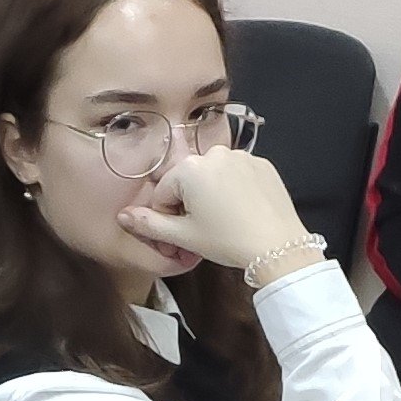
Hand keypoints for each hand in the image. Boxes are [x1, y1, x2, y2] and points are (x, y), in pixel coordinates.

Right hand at [117, 148, 316, 278]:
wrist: (278, 246)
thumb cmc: (227, 241)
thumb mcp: (183, 236)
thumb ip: (148, 224)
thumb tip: (122, 216)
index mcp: (189, 169)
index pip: (164, 192)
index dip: (168, 215)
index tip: (183, 232)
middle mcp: (214, 154)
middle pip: (188, 180)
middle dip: (190, 202)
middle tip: (206, 227)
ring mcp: (241, 156)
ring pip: (213, 176)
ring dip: (212, 194)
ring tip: (226, 219)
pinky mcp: (262, 163)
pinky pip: (238, 174)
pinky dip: (236, 189)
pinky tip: (243, 210)